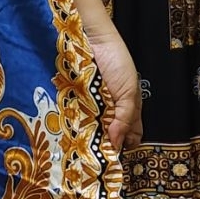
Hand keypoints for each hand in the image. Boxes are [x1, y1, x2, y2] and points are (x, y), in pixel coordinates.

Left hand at [83, 21, 142, 153]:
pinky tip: (69, 136)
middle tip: (95, 159)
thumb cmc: (116, 61)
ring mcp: (90, 105)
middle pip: (107, 135)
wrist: (91, 39)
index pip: (130, 134)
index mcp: (127, 108)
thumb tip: (117, 144)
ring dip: (86, 139)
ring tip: (81, 152)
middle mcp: (108, 109)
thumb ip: (125, 118)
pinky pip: (73, 117)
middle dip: (102, 146)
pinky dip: (72, 126)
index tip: (115, 157)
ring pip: (89, 129)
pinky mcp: (74, 100)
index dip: (125, 145)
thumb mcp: (128, 91)